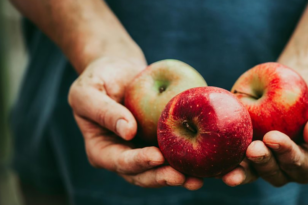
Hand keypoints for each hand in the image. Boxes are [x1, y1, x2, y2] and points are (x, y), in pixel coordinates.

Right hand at [68, 57, 202, 189]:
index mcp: (102, 150)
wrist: (119, 71)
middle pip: (143, 174)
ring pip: (161, 169)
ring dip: (180, 175)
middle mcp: (124, 155)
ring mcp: (143, 150)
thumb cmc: (98, 78)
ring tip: (198, 179)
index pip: (120, 161)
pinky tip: (206, 160)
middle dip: (162, 177)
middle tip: (183, 177)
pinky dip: (189, 158)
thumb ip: (103, 111)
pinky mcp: (161, 141)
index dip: (138, 162)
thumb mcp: (88, 91)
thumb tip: (128, 131)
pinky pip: (175, 151)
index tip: (156, 157)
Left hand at [222, 68, 307, 186]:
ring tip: (230, 165)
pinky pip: (233, 155)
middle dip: (263, 164)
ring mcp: (262, 154)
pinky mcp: (244, 142)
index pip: (300, 165)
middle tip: (253, 148)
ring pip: (252, 171)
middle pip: (274, 174)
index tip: (274, 138)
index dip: (287, 155)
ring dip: (242, 170)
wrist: (299, 78)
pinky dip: (224, 158)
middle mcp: (284, 162)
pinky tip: (215, 154)